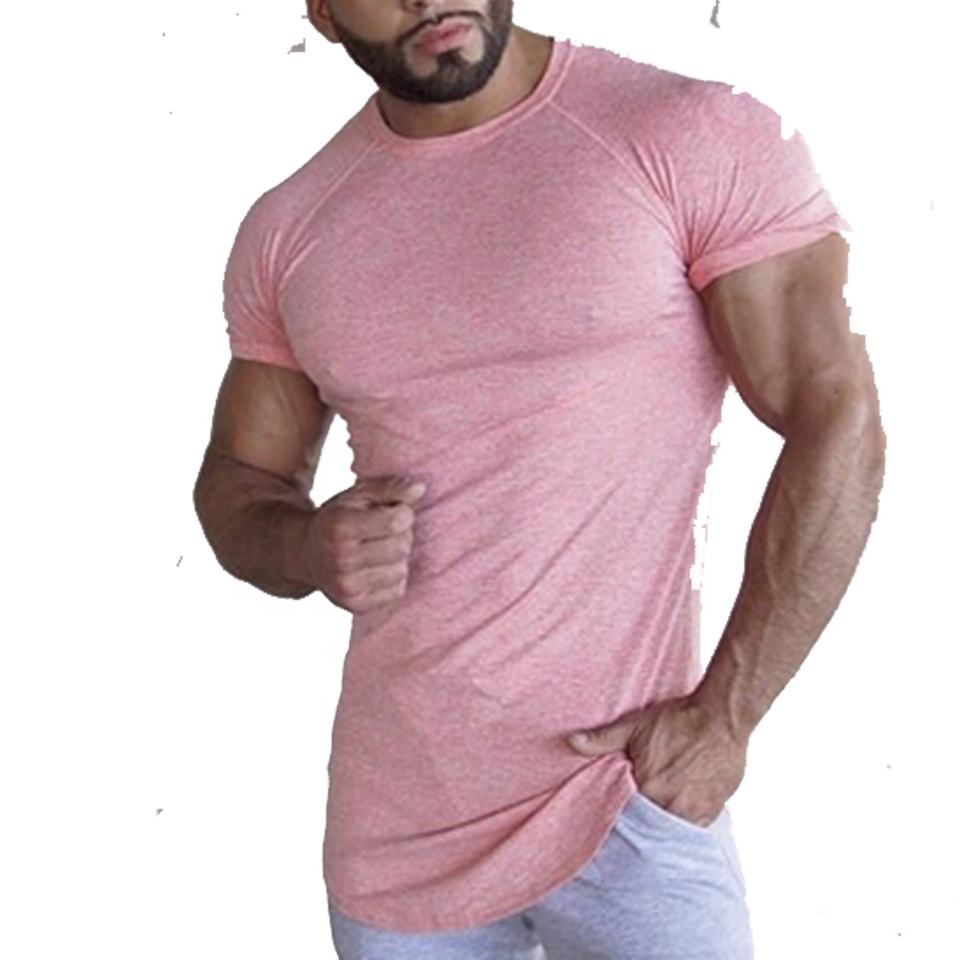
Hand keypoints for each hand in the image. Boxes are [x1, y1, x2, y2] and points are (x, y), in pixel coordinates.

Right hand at [309, 475, 426, 612]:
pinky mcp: (356, 605)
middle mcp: (341, 558)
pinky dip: (394, 577)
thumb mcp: (359, 495)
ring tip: (380, 549)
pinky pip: (398, 590)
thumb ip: (390, 488)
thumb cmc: (340, 518)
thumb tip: (420, 488)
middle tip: (386, 532)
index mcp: (340, 526)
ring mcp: (347, 586)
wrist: (307, 555)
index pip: (396, 521)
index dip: (403, 513)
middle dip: (402, 535)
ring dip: (398, 557)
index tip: (394, 511)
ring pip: (402, 569)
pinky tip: (377, 567)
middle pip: (402, 547)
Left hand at [567, 694, 747, 826]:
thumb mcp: (635, 726)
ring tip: (658, 815)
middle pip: (651, 827)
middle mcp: (672, 805)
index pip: (627, 818)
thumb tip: (572, 742)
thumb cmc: (677, 719)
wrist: (721, 716)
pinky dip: (686, 822)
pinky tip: (679, 811)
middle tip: (636, 820)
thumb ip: (602, 740)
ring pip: (673, 829)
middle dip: (642, 825)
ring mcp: (696, 810)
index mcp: (648, 788)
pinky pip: (696, 827)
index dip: (621, 818)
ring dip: (664, 823)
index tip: (615, 820)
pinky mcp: (714, 809)